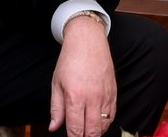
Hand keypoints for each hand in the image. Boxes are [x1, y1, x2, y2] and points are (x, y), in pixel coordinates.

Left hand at [48, 15, 116, 136]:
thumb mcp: (56, 84)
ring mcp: (105, 95)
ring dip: (96, 132)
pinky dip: (106, 122)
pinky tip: (99, 122)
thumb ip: (56, 108)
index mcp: (75, 97)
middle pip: (93, 131)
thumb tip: (54, 127)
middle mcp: (92, 98)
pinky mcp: (113, 91)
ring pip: (104, 125)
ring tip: (88, 131)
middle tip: (80, 136)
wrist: (88, 40)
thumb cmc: (70, 60)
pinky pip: (113, 114)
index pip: (76, 129)